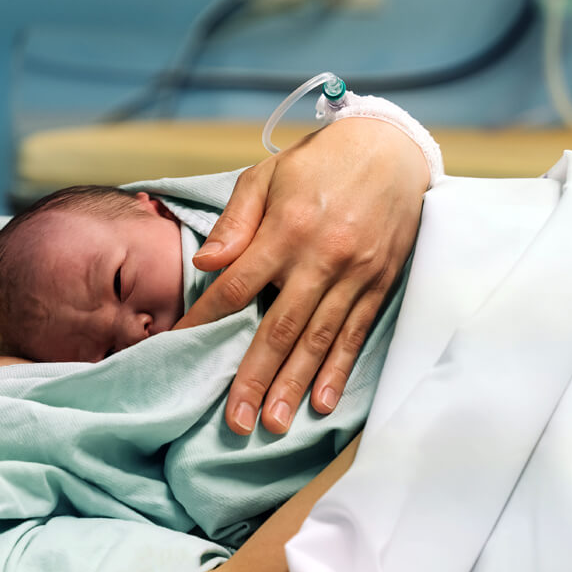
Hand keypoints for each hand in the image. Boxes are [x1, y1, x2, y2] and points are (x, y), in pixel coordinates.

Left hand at [174, 117, 428, 434]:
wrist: (392, 148)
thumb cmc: (318, 163)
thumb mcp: (267, 176)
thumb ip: (235, 222)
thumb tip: (204, 264)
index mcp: (286, 229)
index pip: (236, 287)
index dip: (206, 321)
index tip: (179, 349)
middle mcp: (322, 258)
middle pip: (279, 328)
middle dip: (255, 378)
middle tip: (234, 421)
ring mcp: (355, 275)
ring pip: (318, 341)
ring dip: (295, 386)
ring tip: (273, 423)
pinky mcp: (381, 284)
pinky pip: (356, 334)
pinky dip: (338, 371)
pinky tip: (321, 402)